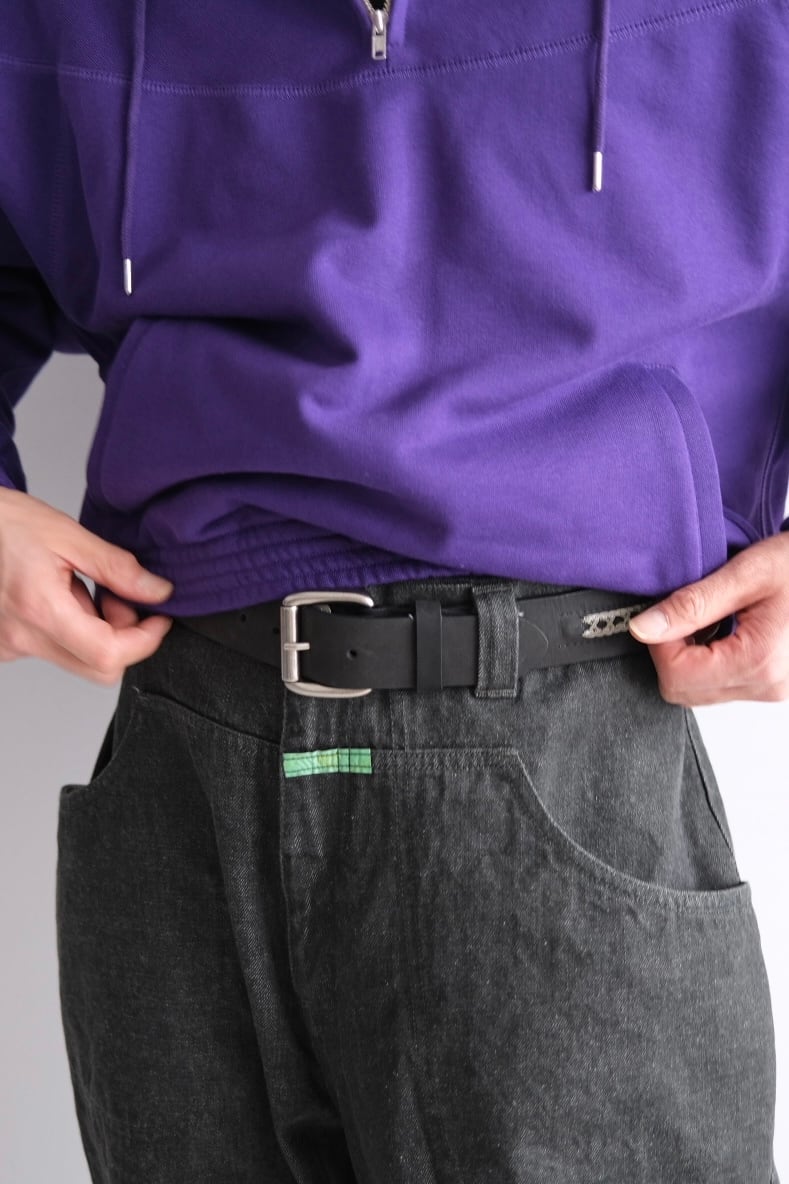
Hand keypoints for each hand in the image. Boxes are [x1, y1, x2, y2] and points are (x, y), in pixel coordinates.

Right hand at [0, 487, 174, 683]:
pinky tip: (57, 598)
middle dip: (123, 637)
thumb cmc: (6, 523)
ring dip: (95, 631)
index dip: (144, 641)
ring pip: (78, 660)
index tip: (158, 620)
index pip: (107, 654)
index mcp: (39, 609)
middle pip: (98, 667)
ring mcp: (10, 646)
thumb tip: (158, 592)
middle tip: (114, 597)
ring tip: (76, 589)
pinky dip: (71, 632)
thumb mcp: (69, 535)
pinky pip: (55, 652)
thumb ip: (117, 568)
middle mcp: (21, 638)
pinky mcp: (5, 647)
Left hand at [627, 532, 788, 704]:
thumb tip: (642, 627)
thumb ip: (691, 604)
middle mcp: (768, 687)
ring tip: (713, 616)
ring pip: (700, 691)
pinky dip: (710, 659)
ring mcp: (774, 690)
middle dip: (672, 651)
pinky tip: (725, 628)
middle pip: (683, 690)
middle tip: (686, 612)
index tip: (666, 611)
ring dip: (691, 656)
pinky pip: (723, 684)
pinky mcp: (775, 684)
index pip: (676, 676)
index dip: (660, 642)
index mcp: (759, 662)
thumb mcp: (747, 574)